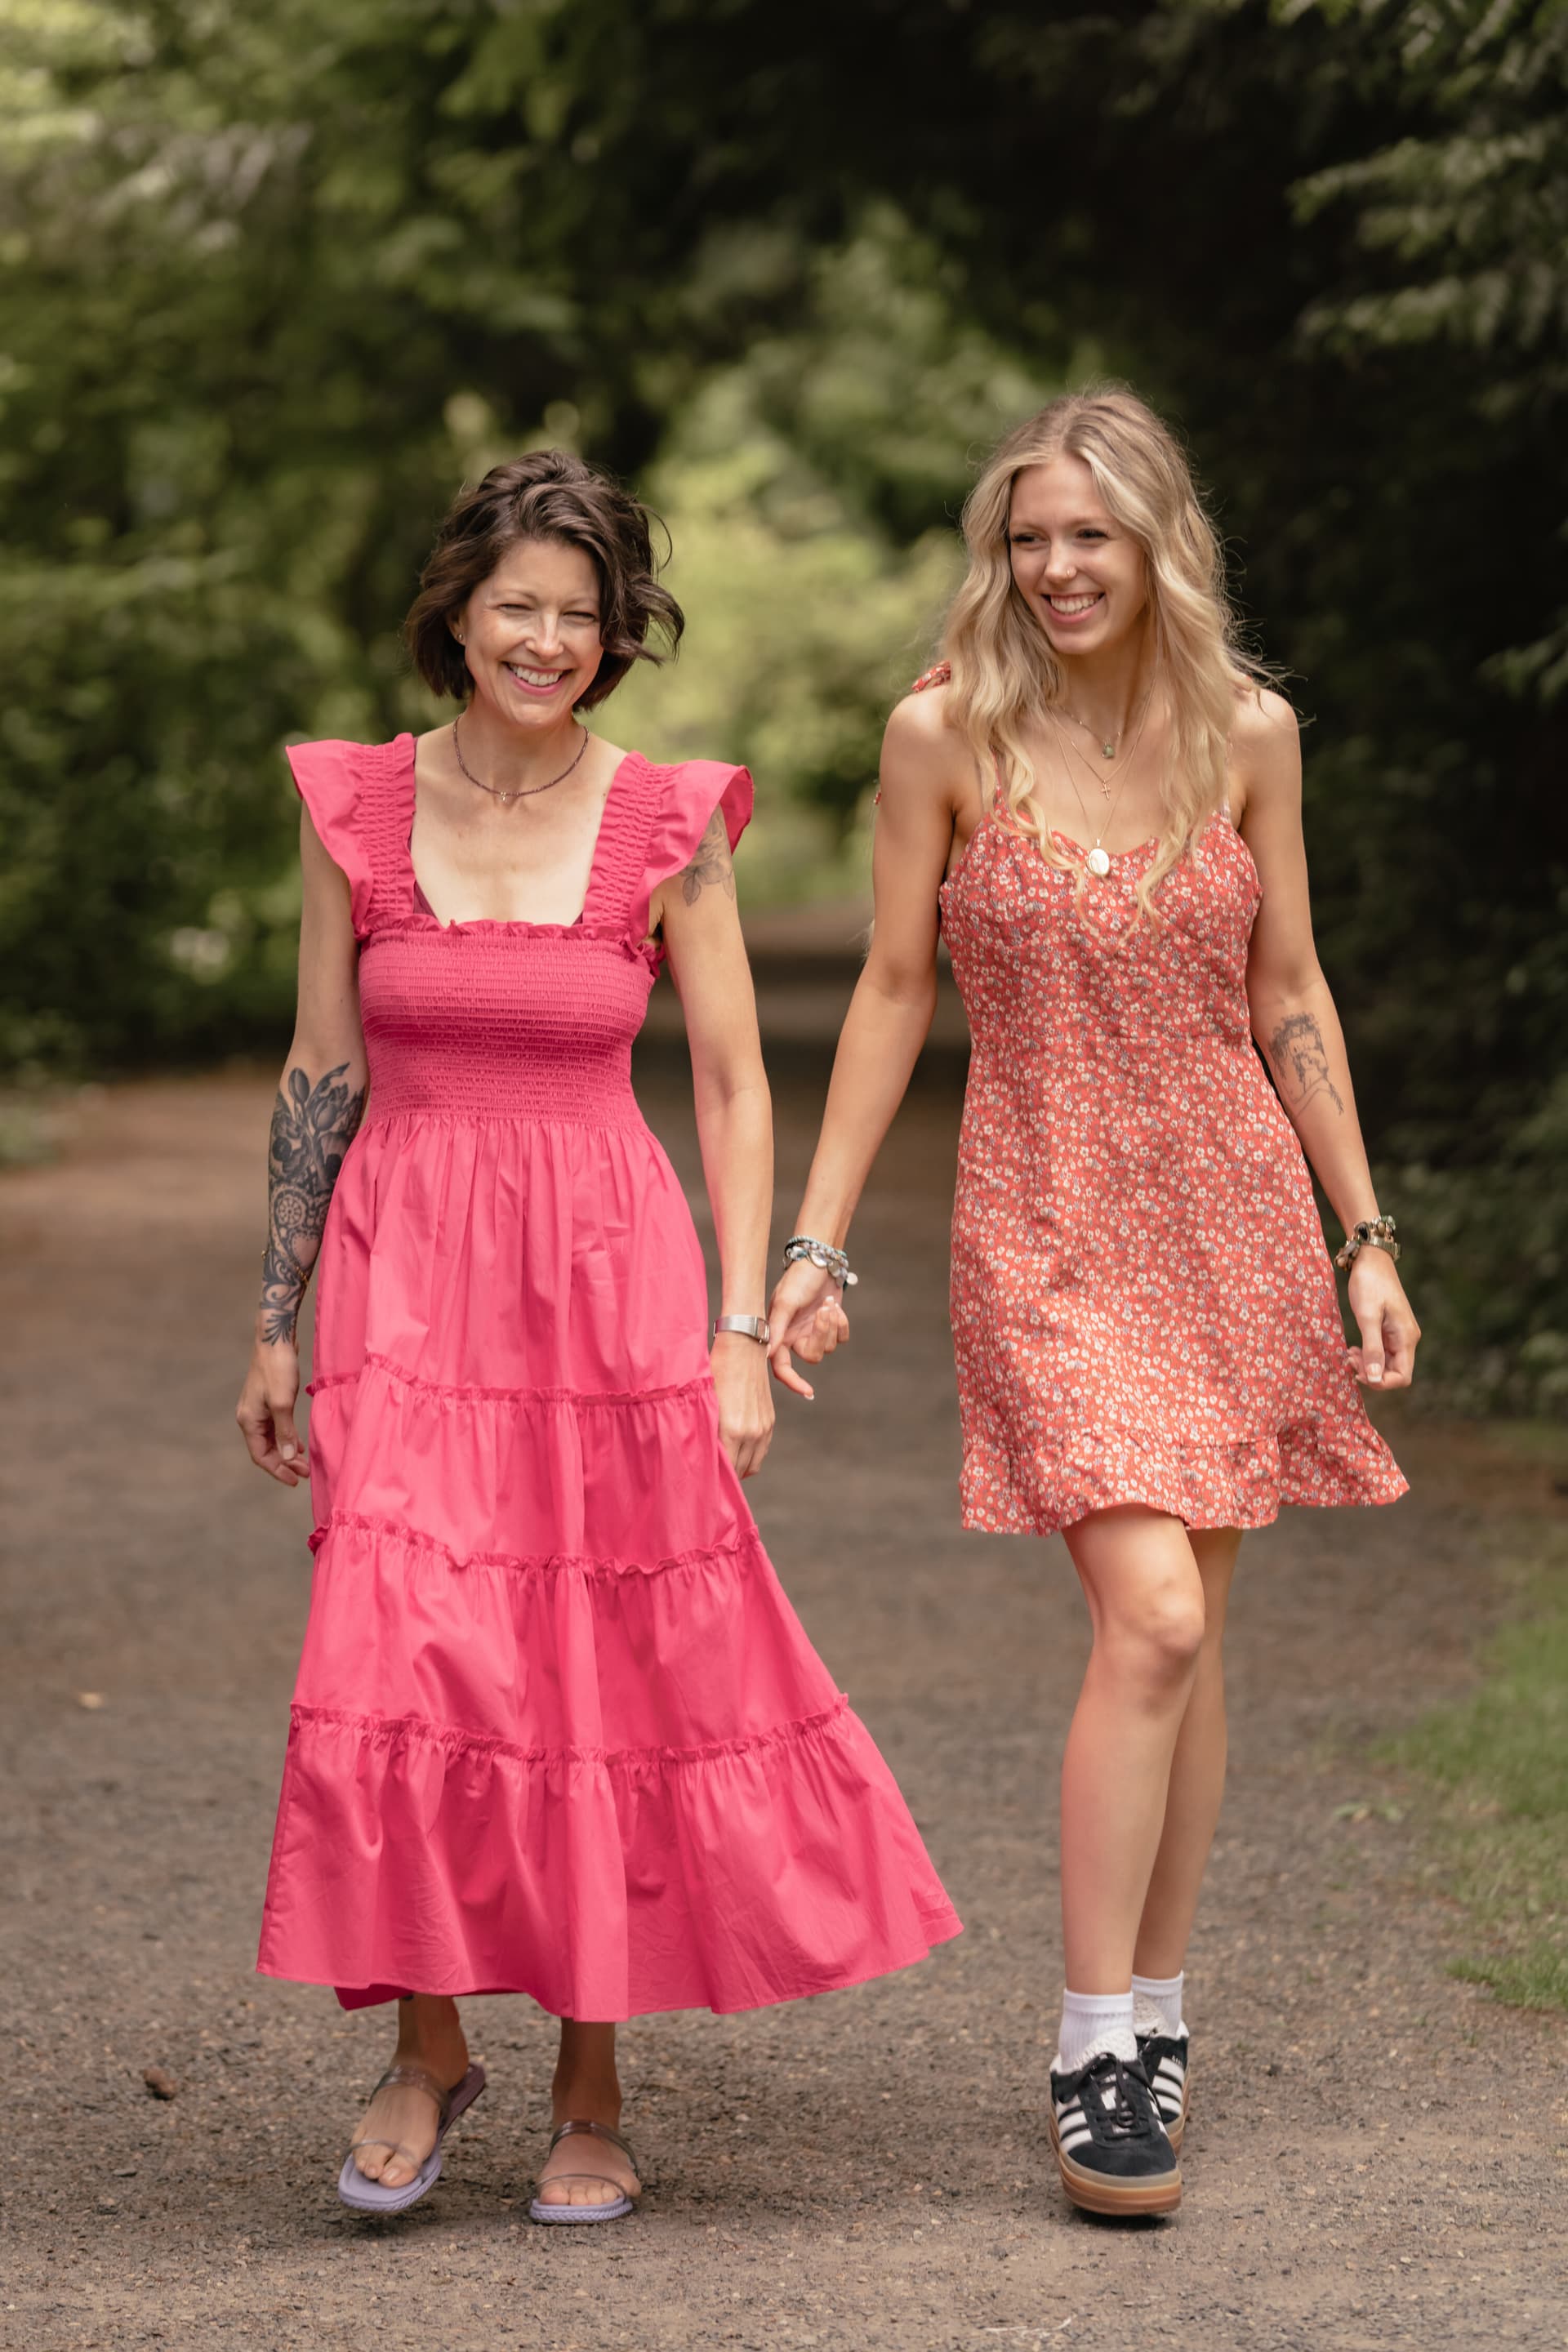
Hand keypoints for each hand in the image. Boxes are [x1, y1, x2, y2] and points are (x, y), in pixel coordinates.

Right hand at [236, 1333, 309, 1483]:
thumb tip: (286, 1458)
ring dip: (286, 1452)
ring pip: (271, 1439)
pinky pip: (275, 1427)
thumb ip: (285, 1432)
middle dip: (284, 1464)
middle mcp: (249, 1417)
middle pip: (265, 1450)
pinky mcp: (267, 1401)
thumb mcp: (283, 1402)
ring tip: (303, 1463)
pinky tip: (298, 1443)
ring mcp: (258, 1409)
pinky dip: (286, 1438)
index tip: (295, 1480)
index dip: (277, 1470)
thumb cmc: (278, 1368)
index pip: (260, 1455)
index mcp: (249, 1420)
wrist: (276, 1340)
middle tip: (305, 1474)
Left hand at [711, 1333, 774, 1477]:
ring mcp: (763, 1428)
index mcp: (731, 1429)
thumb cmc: (716, 1372)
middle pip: (738, 1471)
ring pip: (752, 1466)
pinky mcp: (770, 1421)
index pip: (724, 1469)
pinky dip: (750, 1458)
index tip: (700, 1480)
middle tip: (708, 1475)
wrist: (742, 1348)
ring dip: (739, 1469)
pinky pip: (761, 1452)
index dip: (711, 1477)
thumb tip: (695, 1454)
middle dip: (724, 1476)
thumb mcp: (704, 1402)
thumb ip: (703, 1431)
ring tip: (723, 1466)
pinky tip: (736, 1453)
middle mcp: (751, 1432)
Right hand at [766, 1259, 850, 1400]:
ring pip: (829, 1347)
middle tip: (825, 1312)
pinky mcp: (830, 1325)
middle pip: (812, 1356)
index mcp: (779, 1335)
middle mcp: (795, 1337)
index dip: (793, 1382)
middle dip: (822, 1335)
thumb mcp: (785, 1302)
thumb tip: (767, 1356)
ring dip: (832, 1324)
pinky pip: (841, 1338)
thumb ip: (776, 1330)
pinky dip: (841, 1323)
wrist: (820, 1261)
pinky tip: (835, 1306)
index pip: (782, 1367)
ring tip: (828, 1303)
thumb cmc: (798, 1280)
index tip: (809, 1392)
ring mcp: (813, 1332)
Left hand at [1346, 1250, 1419, 1389]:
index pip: (1402, 1377)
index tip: (1358, 1372)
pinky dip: (1367, 1354)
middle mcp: (1407, 1339)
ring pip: (1385, 1363)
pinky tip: (1353, 1348)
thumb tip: (1373, 1378)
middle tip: (1349, 1358)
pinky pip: (1381, 1352)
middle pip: (1394, 1373)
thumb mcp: (1367, 1316)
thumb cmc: (1369, 1284)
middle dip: (1370, 1373)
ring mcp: (1399, 1335)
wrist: (1371, 1260)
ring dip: (1367, 1364)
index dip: (1380, 1382)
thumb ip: (1372, 1348)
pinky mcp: (1389, 1330)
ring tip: (1349, 1353)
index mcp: (1406, 1338)